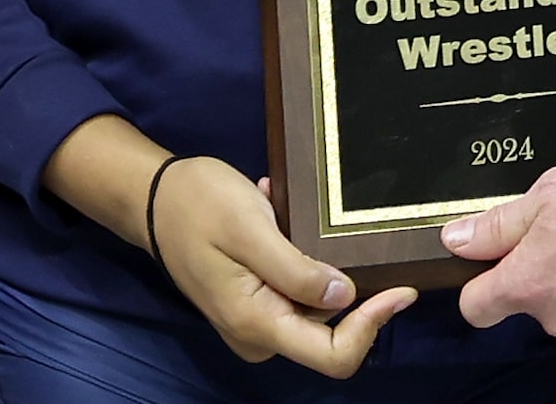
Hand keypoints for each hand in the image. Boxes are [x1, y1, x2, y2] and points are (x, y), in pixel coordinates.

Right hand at [150, 155, 414, 370]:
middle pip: (331, 334)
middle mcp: (259, 335)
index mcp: (256, 323)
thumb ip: (296, 269)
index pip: (333, 355)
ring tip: (290, 217)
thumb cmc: (198, 206)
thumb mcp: (250, 228)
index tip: (400, 286)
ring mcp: (256, 321)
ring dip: (318, 264)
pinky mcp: (256, 303)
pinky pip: (298, 292)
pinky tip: (279, 219)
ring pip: (318, 310)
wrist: (155, 199)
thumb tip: (346, 296)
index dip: (372, 326)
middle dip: (348, 287)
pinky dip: (301, 259)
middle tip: (331, 231)